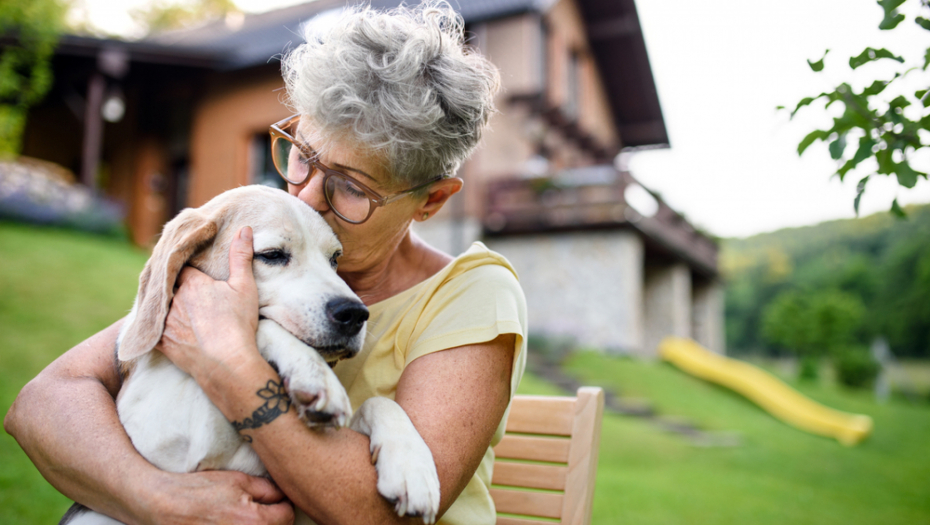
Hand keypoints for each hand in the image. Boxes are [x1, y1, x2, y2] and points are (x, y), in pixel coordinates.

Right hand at [152, 470, 294, 524]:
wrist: (162, 506)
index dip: (283, 503)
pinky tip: (232, 522)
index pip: (287, 515)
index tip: (274, 498)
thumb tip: (284, 494)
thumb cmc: (199, 491)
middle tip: (261, 507)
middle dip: (273, 518)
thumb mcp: (238, 480)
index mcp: (255, 521)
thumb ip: (268, 489)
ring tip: (241, 515)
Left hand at [159, 226, 261, 385]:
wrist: (228, 364)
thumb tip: (244, 228)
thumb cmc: (238, 324)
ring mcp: (165, 322)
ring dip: (164, 305)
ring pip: (159, 307)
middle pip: (169, 286)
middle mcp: (173, 299)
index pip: (182, 267)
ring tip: (171, 306)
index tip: (193, 270)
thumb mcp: (244, 286)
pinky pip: (151, 330)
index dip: (188, 268)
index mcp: (191, 283)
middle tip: (182, 287)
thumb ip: (241, 256)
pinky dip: (153, 327)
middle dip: (174, 285)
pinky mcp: (162, 343)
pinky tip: (156, 327)